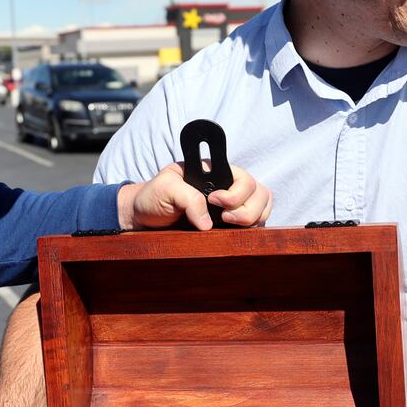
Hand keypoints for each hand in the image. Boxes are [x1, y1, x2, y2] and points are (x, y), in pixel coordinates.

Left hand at [117, 162, 272, 230]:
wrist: (144, 219)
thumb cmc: (153, 197)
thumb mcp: (165, 189)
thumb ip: (187, 198)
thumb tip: (207, 223)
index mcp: (215, 172)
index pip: (243, 178)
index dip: (236, 192)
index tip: (214, 200)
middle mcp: (228, 187)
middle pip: (260, 194)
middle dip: (246, 209)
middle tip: (222, 218)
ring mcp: (232, 207)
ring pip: (262, 209)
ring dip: (251, 220)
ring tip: (225, 225)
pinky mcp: (230, 226)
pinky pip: (254, 226)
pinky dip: (249, 231)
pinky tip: (230, 234)